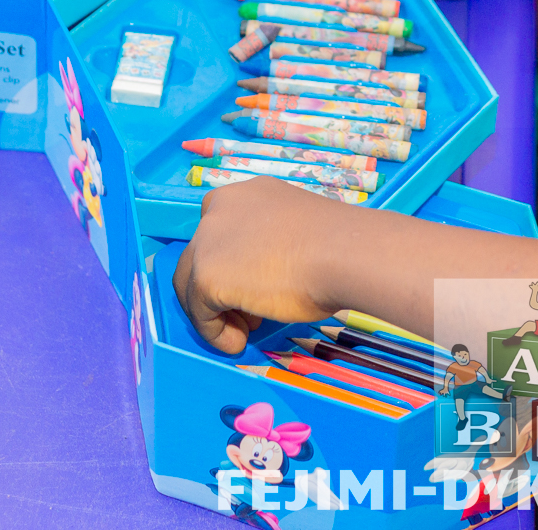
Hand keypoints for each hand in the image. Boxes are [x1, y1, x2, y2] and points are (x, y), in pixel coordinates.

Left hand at [171, 177, 342, 351]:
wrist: (345, 253)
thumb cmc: (336, 245)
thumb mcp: (294, 231)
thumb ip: (266, 245)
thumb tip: (259, 278)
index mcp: (245, 194)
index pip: (219, 232)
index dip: (231, 264)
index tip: (252, 285)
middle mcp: (219, 208)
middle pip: (199, 257)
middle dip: (218, 291)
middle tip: (249, 315)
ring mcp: (208, 241)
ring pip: (192, 285)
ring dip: (215, 313)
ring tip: (246, 331)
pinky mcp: (206, 275)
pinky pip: (200, 313)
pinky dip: (216, 333)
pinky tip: (239, 342)